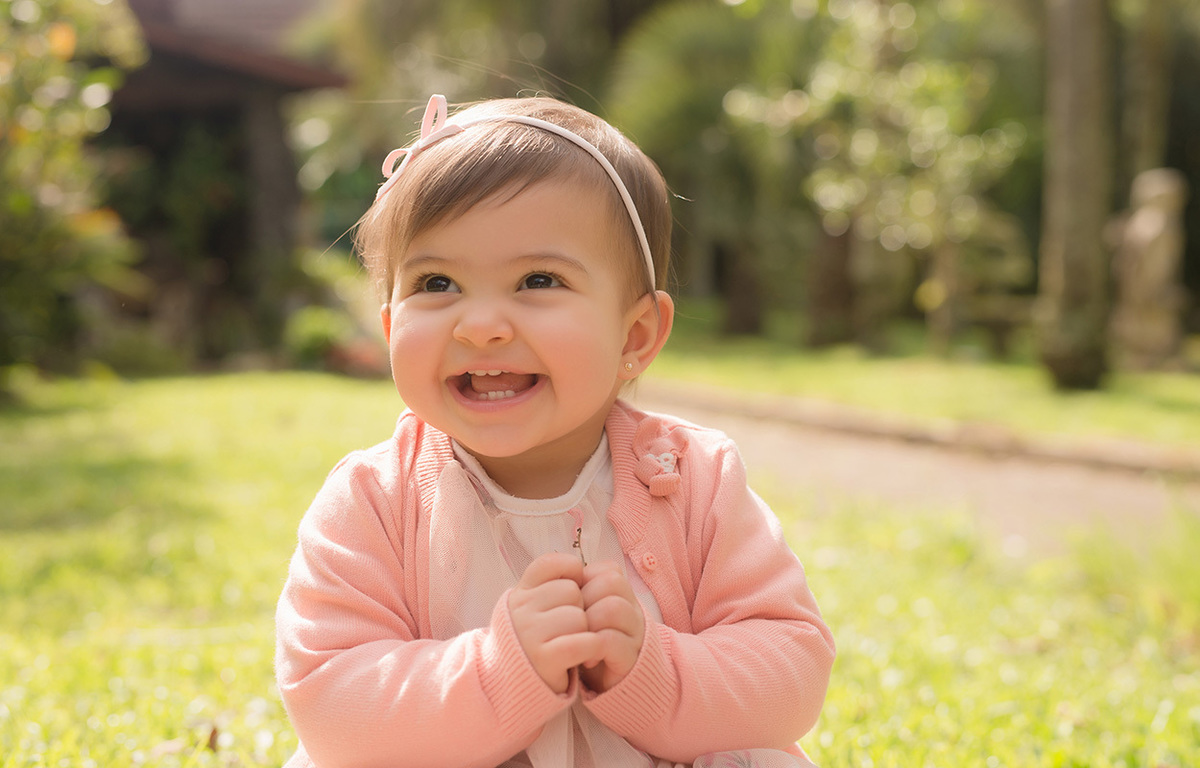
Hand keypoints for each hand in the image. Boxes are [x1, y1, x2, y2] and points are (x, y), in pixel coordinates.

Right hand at [508, 553, 602, 693]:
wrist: (513, 683)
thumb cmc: (534, 640)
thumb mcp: (533, 607)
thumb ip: (551, 584)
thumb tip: (587, 568)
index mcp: (520, 593)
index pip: (549, 563)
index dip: (569, 571)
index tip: (573, 588)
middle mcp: (520, 610)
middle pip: (571, 591)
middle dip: (579, 608)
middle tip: (569, 627)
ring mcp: (530, 634)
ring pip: (579, 617)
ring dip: (584, 632)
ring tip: (571, 642)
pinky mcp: (544, 659)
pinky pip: (583, 642)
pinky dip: (591, 648)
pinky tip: (586, 655)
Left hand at [578, 561, 644, 692]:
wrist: (610, 686)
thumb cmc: (589, 645)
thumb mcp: (583, 615)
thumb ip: (576, 594)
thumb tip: (551, 578)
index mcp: (622, 594)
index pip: (608, 569)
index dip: (584, 581)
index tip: (571, 602)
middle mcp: (633, 608)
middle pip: (612, 583)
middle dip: (584, 599)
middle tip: (572, 621)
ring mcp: (635, 632)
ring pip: (613, 608)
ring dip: (589, 621)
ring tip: (578, 639)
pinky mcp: (632, 657)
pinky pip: (612, 640)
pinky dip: (594, 647)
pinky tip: (585, 659)